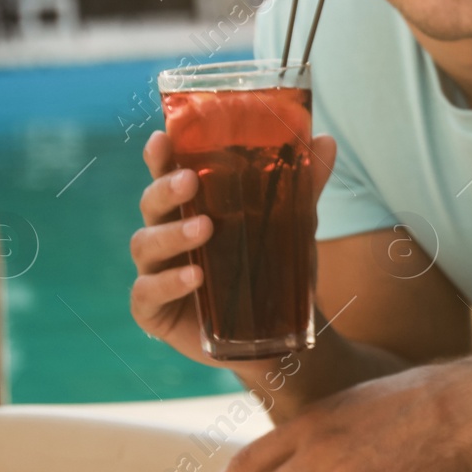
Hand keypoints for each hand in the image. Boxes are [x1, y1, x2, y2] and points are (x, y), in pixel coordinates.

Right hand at [130, 129, 336, 366]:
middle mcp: (165, 235)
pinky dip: (168, 283)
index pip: (167, 175)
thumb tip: (326, 141)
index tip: (162, 138)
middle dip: (165, 189)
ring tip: (205, 229)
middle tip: (190, 181)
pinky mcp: (153, 310)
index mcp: (189, 208)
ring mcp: (155, 272)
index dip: (160, 157)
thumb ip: (304, 185)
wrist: (277, 333)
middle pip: (151, 204)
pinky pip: (147, 293)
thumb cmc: (271, 267)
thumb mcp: (292, 225)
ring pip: (145, 244)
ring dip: (172, 235)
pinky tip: (194, 278)